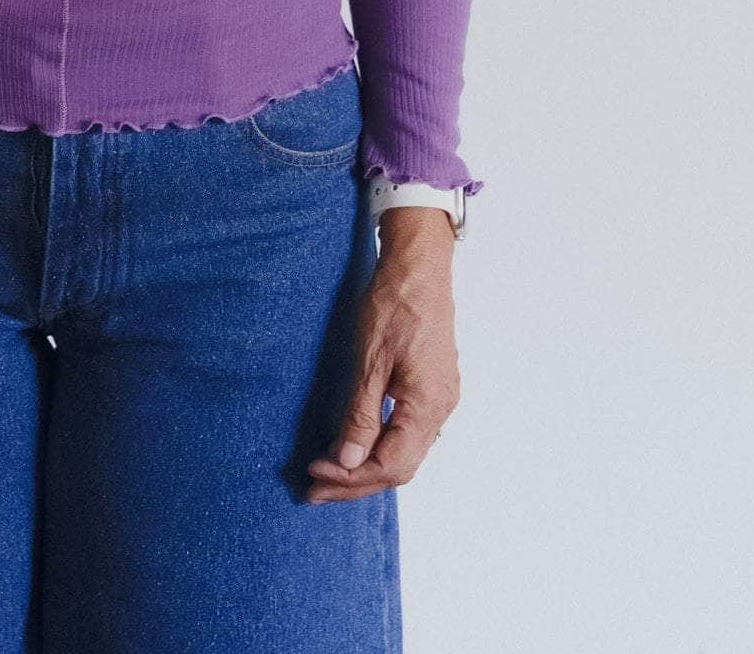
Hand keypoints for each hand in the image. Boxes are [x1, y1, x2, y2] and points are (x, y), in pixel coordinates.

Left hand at [304, 209, 459, 501]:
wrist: (419, 265)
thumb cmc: (395, 304)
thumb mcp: (370, 360)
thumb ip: (361, 415)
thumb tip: (348, 460)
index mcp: (428, 407)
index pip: (390, 467)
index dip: (350, 477)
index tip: (314, 474)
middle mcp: (440, 410)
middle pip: (398, 467)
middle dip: (355, 481)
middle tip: (313, 488)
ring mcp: (440, 399)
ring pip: (404, 452)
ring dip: (366, 466)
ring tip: (329, 473)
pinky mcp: (433, 387)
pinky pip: (408, 432)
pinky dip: (380, 446)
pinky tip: (356, 444)